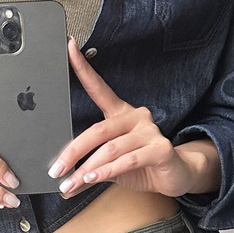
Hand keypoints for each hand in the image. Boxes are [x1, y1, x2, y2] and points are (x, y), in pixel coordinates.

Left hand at [48, 39, 194, 198]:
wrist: (176, 176)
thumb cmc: (142, 165)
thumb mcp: (112, 165)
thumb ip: (89, 169)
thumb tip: (64, 180)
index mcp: (121, 114)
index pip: (99, 88)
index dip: (84, 68)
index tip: (69, 48)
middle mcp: (136, 117)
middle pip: (98, 130)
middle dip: (74, 152)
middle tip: (56, 170)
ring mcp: (150, 131)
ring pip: (111, 148)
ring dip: (88, 170)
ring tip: (71, 183)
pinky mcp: (161, 148)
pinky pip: (128, 160)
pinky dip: (107, 171)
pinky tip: (93, 180)